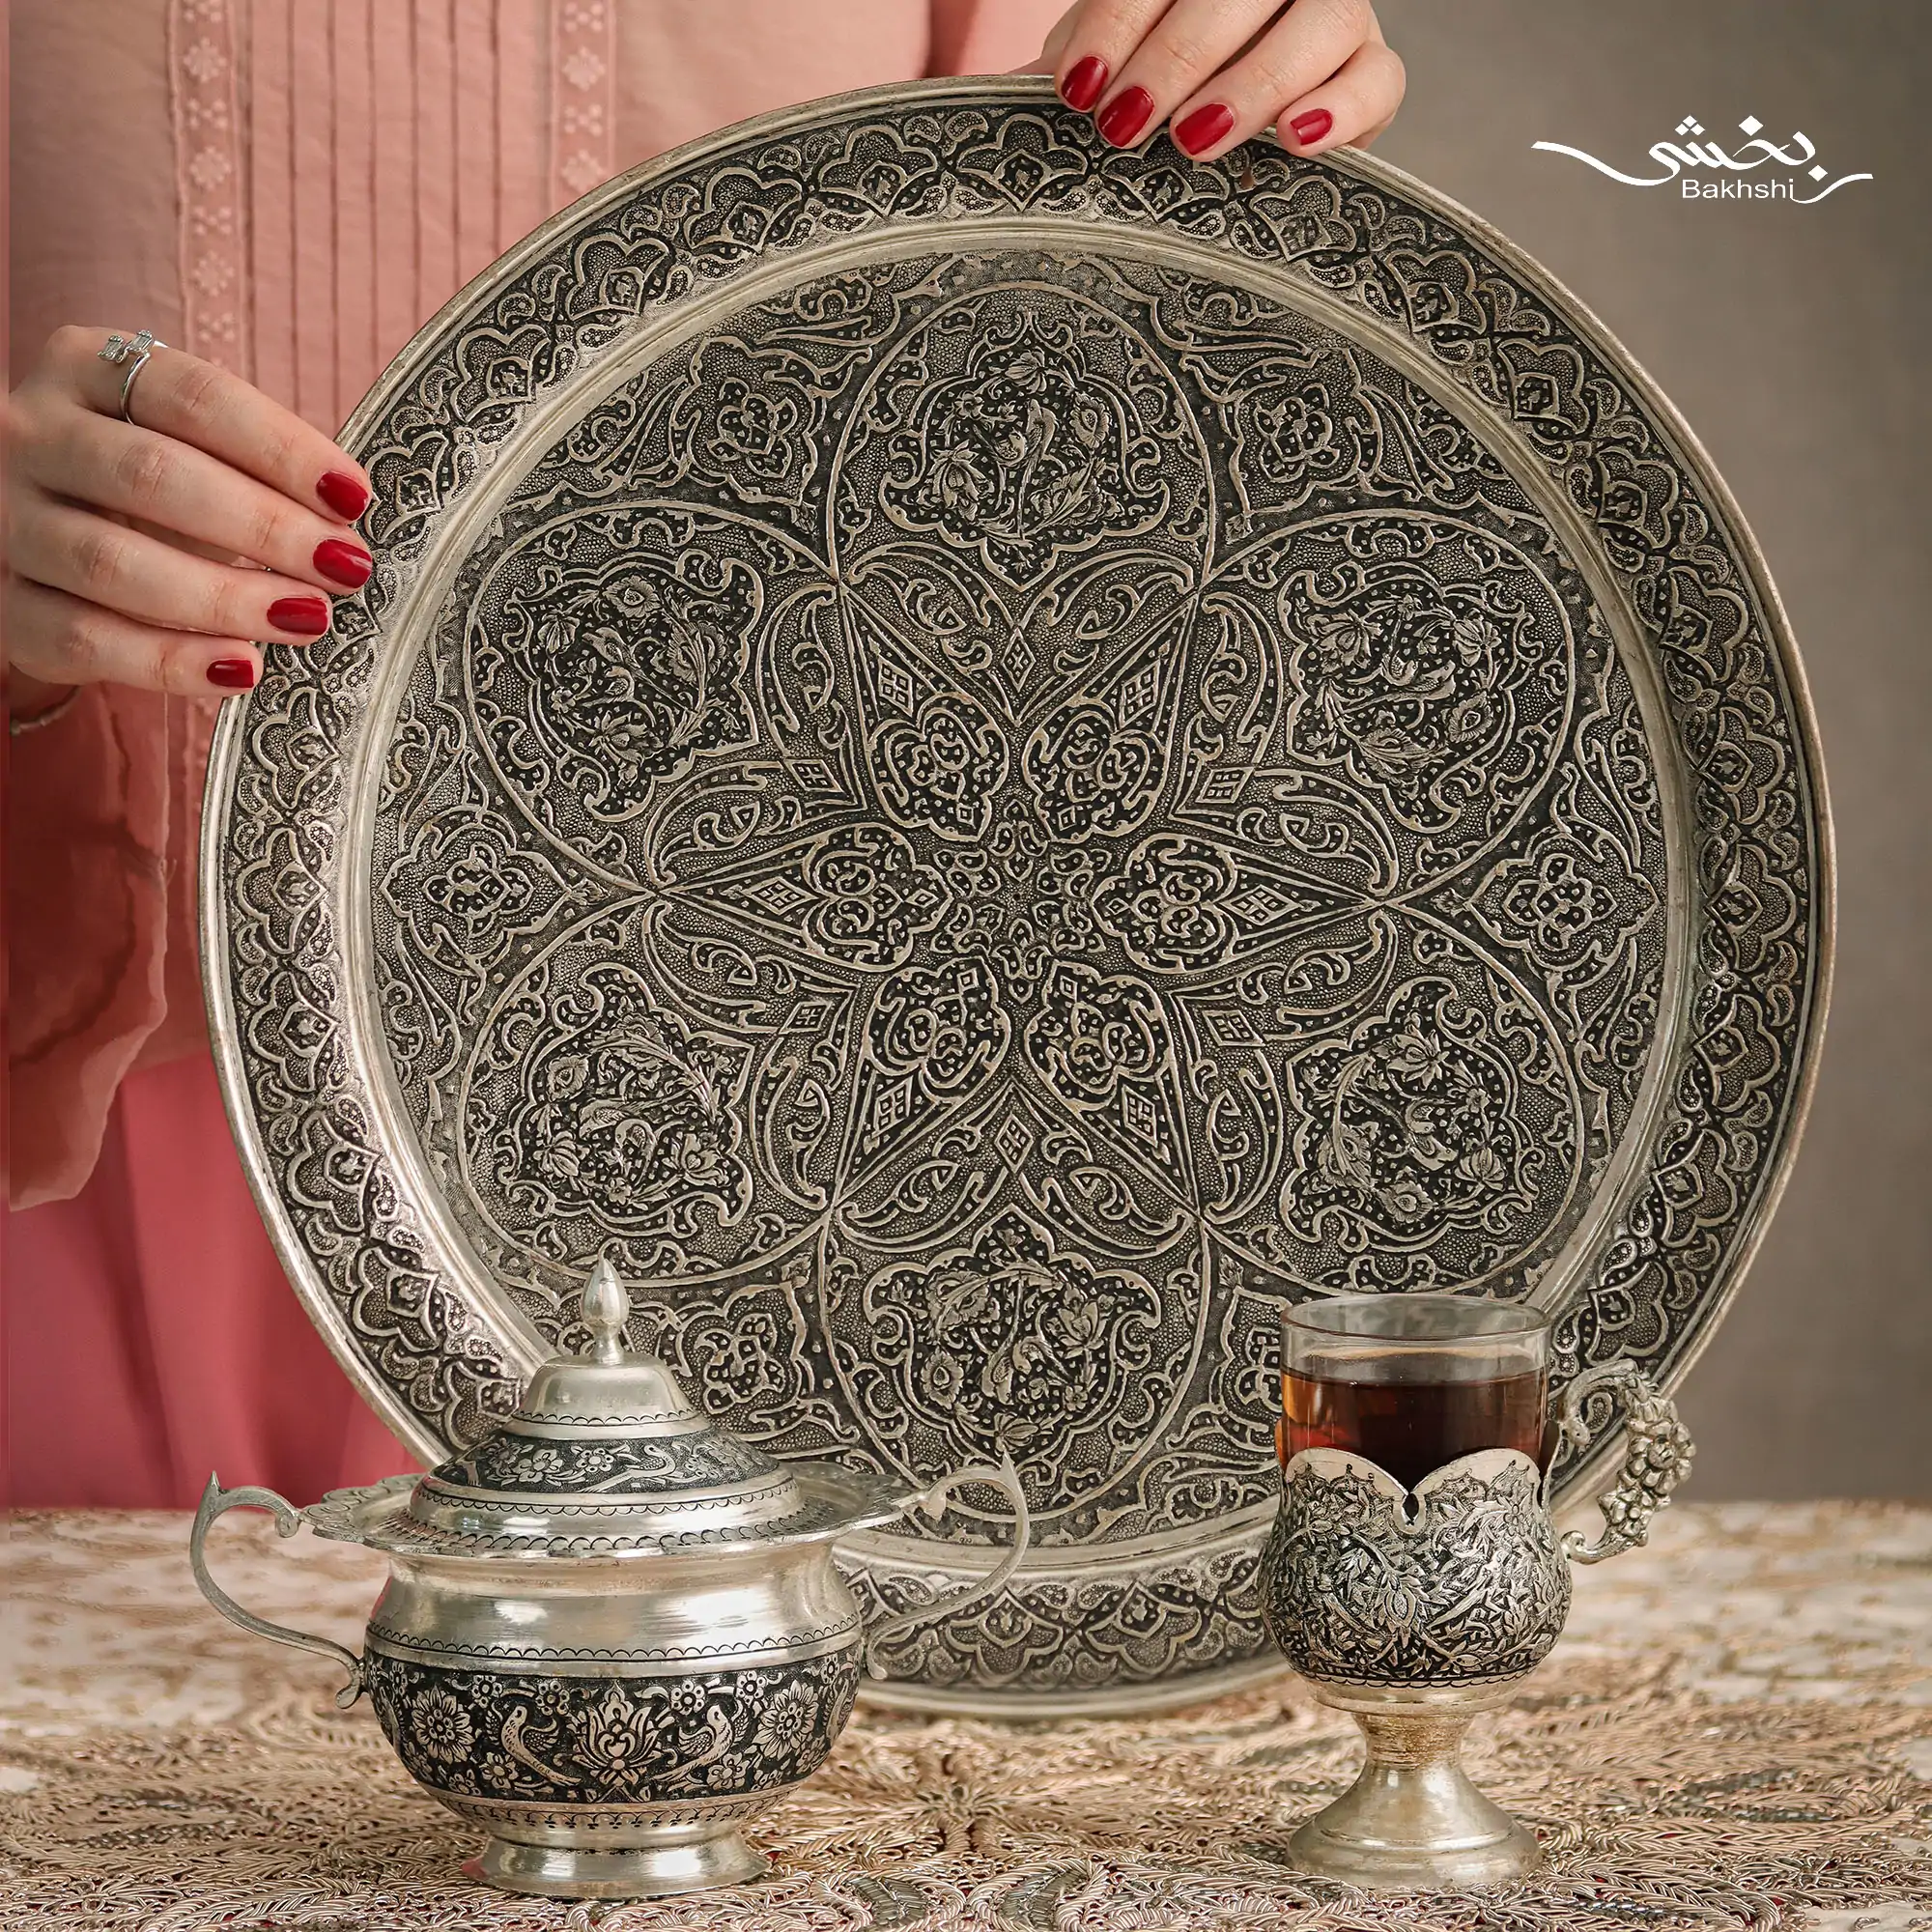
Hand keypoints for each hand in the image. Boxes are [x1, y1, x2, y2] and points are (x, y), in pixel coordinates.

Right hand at [4, 327, 373, 712]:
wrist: (43, 543)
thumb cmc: (146, 487)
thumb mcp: (192, 450)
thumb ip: (253, 468)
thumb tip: (348, 521)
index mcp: (85, 369)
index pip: (190, 396)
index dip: (279, 447)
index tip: (353, 499)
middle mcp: (31, 434)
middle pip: (151, 475)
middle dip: (263, 526)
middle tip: (344, 568)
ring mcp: (8, 521)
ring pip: (111, 563)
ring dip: (223, 598)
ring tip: (308, 619)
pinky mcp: (3, 604)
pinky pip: (83, 639)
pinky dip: (169, 661)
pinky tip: (241, 669)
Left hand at [1037, 0, 1403, 158]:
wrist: (1212, 147)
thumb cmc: (1147, 103)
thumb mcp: (1099, 78)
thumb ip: (1070, 74)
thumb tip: (1007, 102)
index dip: (1121, 20)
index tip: (1081, 89)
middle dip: (1178, 54)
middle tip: (1129, 125)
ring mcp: (1334, 17)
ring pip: (1323, 21)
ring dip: (1255, 80)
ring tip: (1196, 137)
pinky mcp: (1371, 77)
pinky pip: (1379, 81)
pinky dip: (1340, 109)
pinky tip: (1292, 141)